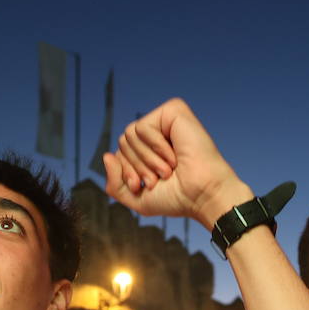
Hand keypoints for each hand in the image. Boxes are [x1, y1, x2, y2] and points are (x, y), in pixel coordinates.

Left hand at [102, 98, 253, 226]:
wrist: (201, 195)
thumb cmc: (177, 198)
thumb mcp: (137, 198)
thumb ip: (115, 183)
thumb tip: (106, 156)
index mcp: (150, 147)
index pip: (120, 152)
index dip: (127, 172)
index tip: (146, 186)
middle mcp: (158, 131)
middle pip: (122, 141)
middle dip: (136, 166)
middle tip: (160, 177)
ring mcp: (165, 120)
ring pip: (129, 134)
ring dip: (146, 159)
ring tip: (168, 169)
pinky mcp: (173, 111)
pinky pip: (142, 127)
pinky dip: (155, 147)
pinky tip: (173, 155)